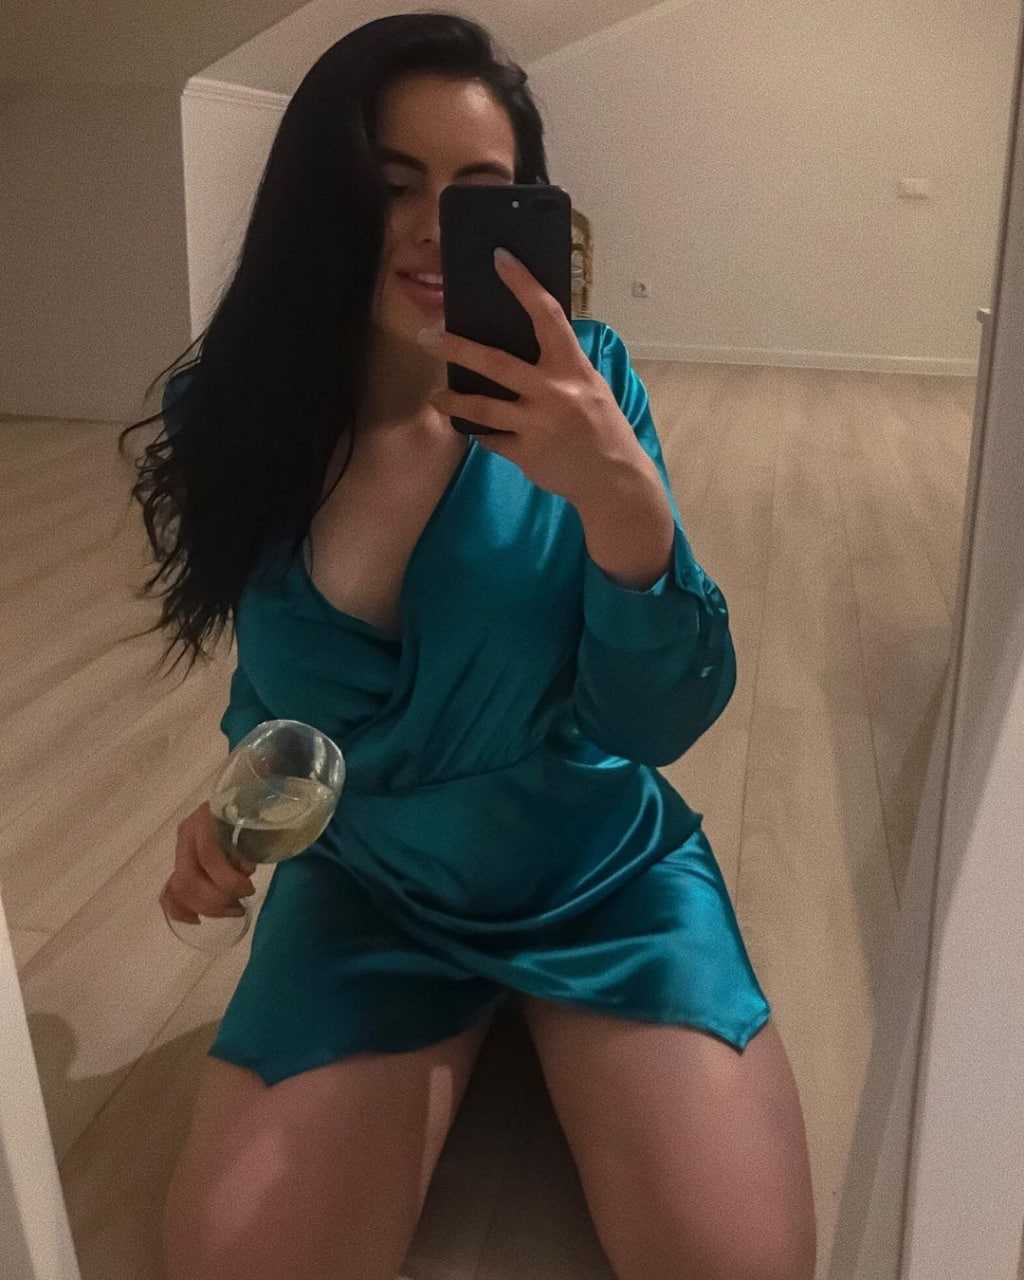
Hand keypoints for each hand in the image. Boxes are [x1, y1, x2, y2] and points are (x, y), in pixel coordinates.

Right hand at [159, 801, 256, 923]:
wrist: (247, 790)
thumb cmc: (257, 805)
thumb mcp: (257, 819)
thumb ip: (250, 843)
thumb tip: (246, 869)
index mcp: (205, 818)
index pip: (209, 858)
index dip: (228, 881)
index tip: (249, 890)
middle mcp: (187, 833)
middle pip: (189, 879)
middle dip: (216, 901)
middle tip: (240, 906)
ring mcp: (181, 847)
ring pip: (179, 888)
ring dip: (206, 908)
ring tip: (231, 910)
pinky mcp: (180, 861)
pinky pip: (170, 890)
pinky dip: (179, 908)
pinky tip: (195, 919)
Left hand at [421, 249, 647, 507]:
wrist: (613, 479)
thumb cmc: (602, 427)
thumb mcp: (590, 386)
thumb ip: (560, 366)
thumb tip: (526, 342)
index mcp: (573, 367)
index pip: (546, 315)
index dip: (523, 285)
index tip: (500, 258)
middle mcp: (552, 391)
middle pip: (495, 363)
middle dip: (456, 348)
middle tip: (425, 336)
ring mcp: (536, 424)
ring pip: (481, 407)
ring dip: (452, 401)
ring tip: (435, 397)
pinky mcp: (525, 453)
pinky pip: (491, 440)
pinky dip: (481, 434)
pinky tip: (471, 429)